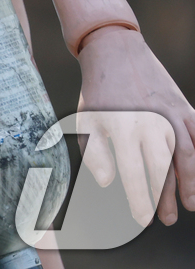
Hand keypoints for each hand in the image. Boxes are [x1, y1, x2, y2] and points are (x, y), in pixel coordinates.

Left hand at [75, 25, 194, 225]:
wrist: (115, 52)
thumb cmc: (98, 92)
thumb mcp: (87, 121)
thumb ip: (95, 154)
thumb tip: (107, 183)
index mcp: (121, 128)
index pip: (134, 173)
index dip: (140, 199)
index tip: (143, 218)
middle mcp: (149, 122)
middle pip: (162, 169)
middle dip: (166, 197)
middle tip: (167, 219)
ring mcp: (170, 114)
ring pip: (186, 155)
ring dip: (190, 182)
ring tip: (190, 204)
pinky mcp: (183, 106)